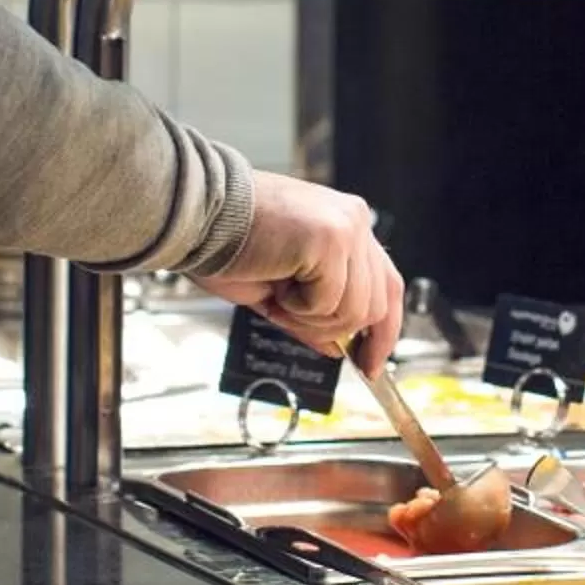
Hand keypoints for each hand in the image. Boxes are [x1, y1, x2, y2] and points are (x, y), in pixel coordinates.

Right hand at [197, 173, 404, 373]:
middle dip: (334, 330)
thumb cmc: (228, 246)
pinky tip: (276, 282)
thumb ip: (318, 312)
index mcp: (346, 224)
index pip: (388, 285)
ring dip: (311, 319)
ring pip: (356, 311)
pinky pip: (330, 303)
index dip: (384, 332)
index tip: (371, 366)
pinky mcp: (330, 239)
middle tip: (290, 316)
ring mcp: (346, 228)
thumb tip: (339, 347)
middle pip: (376, 306)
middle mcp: (354, 220)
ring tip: (280, 293)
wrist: (197, 219)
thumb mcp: (282, 288)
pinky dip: (298, 308)